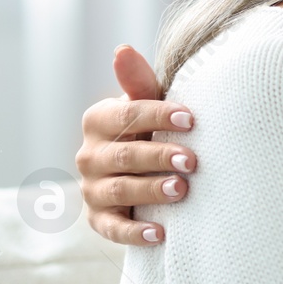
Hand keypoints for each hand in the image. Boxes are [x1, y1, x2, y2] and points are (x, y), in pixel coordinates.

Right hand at [75, 45, 195, 245]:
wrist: (139, 167)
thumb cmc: (148, 128)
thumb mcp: (145, 104)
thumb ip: (138, 82)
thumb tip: (122, 49)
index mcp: (98, 121)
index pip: (126, 116)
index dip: (157, 115)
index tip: (191, 118)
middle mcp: (89, 155)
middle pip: (124, 156)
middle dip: (159, 157)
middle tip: (193, 161)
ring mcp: (92, 189)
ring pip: (120, 190)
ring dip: (151, 191)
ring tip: (182, 190)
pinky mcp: (99, 219)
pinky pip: (113, 229)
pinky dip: (135, 233)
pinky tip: (161, 234)